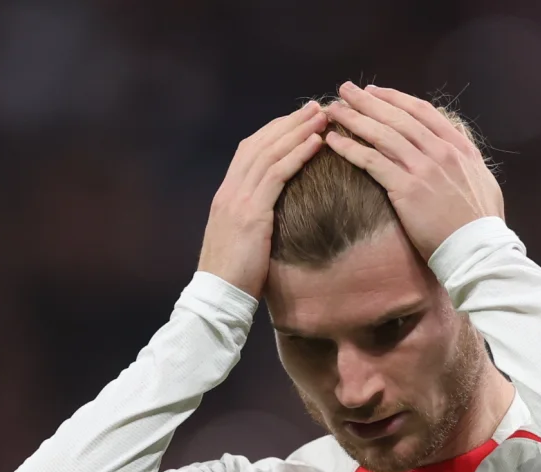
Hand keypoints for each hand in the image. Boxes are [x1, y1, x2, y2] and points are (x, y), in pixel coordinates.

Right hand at [199, 101, 328, 298]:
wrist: (217, 297)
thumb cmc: (234, 276)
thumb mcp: (242, 239)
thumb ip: (254, 218)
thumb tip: (274, 212)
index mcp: (227, 194)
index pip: (251, 149)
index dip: (276, 131)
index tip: (299, 119)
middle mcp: (230, 190)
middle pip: (261, 143)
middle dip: (290, 122)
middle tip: (317, 106)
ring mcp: (238, 199)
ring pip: (270, 152)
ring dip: (299, 130)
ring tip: (323, 115)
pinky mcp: (250, 213)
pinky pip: (277, 175)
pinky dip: (298, 154)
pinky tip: (317, 143)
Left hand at [323, 83, 503, 259]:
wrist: (477, 249)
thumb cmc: (480, 222)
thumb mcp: (481, 178)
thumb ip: (465, 155)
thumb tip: (455, 137)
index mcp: (458, 147)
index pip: (422, 111)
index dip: (395, 98)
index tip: (374, 91)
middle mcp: (440, 151)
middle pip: (397, 117)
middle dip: (368, 101)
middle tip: (345, 89)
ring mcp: (423, 168)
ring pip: (382, 135)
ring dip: (354, 119)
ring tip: (333, 110)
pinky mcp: (406, 189)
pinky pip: (372, 162)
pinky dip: (350, 148)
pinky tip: (333, 141)